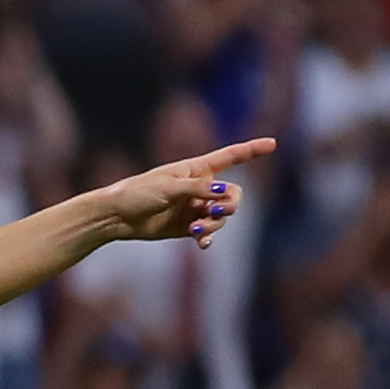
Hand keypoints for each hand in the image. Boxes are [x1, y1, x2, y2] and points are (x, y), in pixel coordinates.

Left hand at [95, 137, 276, 249]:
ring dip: (214, 224)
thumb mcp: (169, 187)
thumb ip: (198, 189)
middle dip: (229, 205)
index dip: (252, 150)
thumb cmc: (138, 193)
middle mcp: (199, 187)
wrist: (116, 216)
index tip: (273, 144)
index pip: (230, 157)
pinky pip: (207, 233)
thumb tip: (222, 193)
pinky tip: (201, 244)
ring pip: (222, 216)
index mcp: (196, 169)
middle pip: (233, 195)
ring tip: (195, 230)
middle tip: (214, 212)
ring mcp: (195, 207)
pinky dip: (207, 238)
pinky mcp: (187, 226)